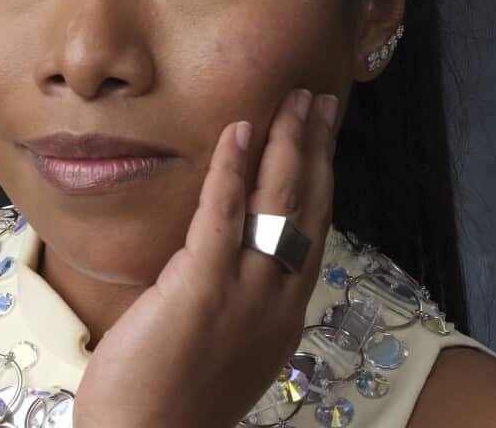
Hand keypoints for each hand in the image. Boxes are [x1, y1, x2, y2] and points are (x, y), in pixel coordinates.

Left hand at [72, 88, 338, 427]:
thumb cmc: (173, 404)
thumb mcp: (224, 349)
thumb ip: (235, 303)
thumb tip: (226, 260)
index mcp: (284, 314)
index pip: (312, 231)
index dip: (320, 178)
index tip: (322, 138)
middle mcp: (277, 301)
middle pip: (305, 207)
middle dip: (313, 147)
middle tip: (316, 99)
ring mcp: (244, 294)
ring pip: (275, 202)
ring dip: (284, 142)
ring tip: (289, 98)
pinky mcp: (200, 288)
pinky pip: (222, 213)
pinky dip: (231, 166)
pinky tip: (238, 130)